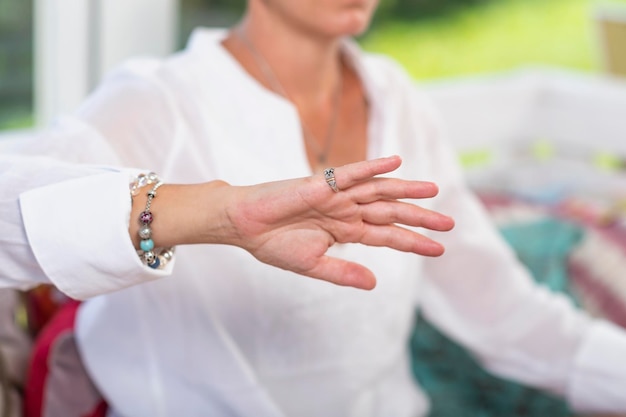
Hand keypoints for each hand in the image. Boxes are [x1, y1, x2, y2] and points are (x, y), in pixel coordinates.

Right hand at [224, 156, 453, 289]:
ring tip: (433, 192)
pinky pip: (352, 173)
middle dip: (420, 217)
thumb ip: (345, 272)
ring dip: (405, 190)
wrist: (245, 227)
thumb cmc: (274, 245)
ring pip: (378, 190)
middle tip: (449, 223)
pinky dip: (373, 166)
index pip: (387, 235)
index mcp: (346, 230)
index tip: (439, 249)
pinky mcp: (322, 183)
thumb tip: (376, 283)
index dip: (413, 241)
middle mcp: (347, 211)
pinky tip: (395, 162)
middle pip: (390, 211)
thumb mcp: (315, 265)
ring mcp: (337, 195)